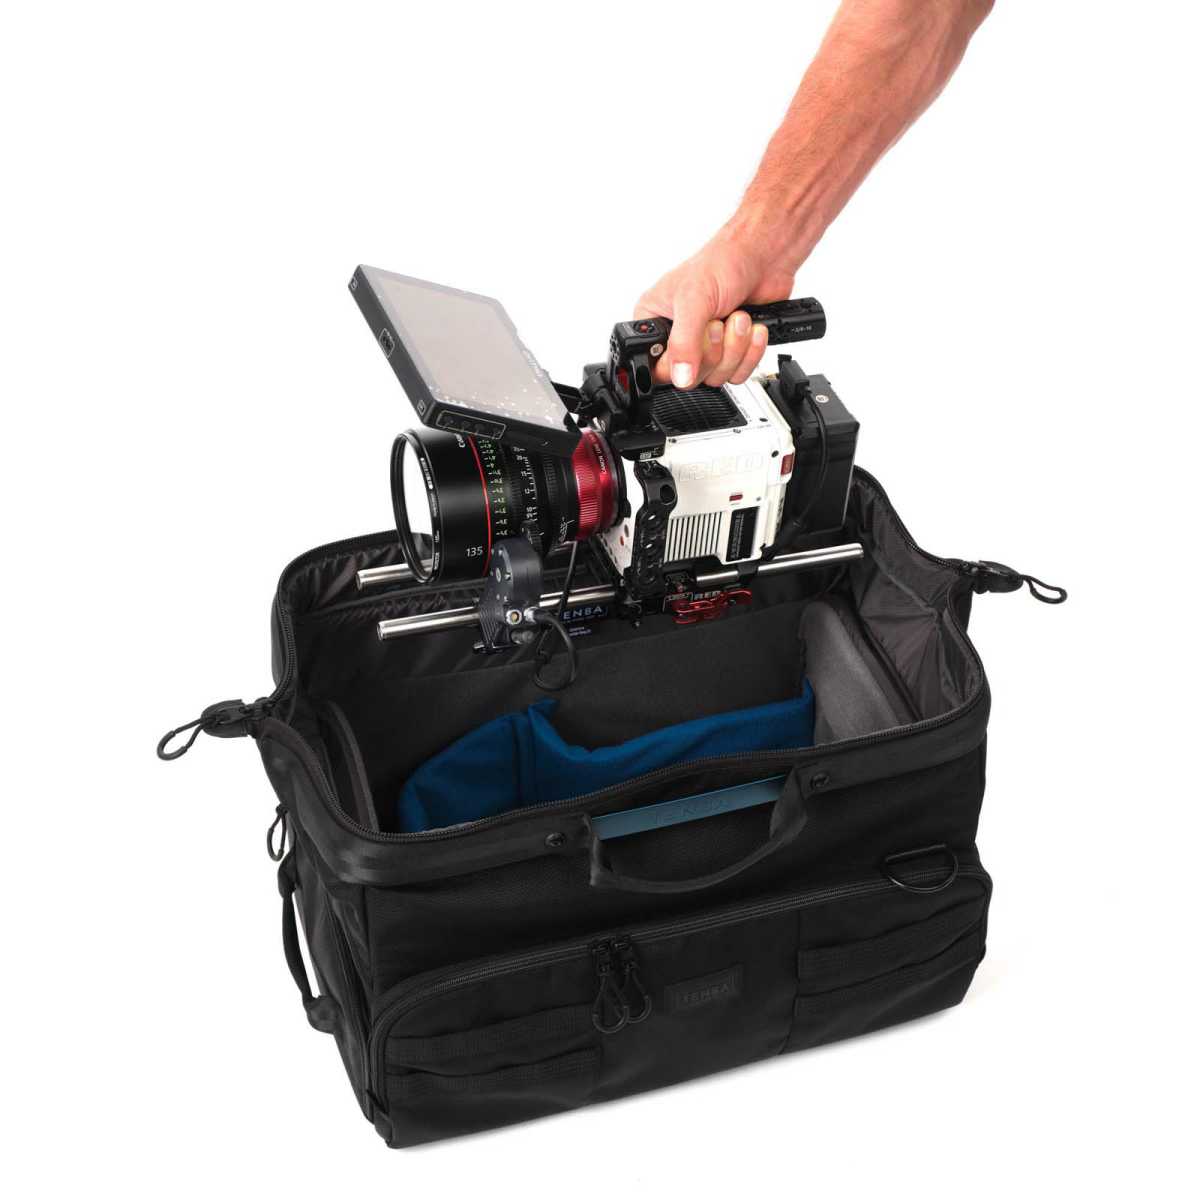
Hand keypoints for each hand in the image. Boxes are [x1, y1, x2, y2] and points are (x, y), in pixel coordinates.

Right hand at [634, 225, 796, 389]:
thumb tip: (680, 376)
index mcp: (655, 323)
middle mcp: (678, 338)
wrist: (762, 256)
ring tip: (738, 317)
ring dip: (735, 348)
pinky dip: (750, 353)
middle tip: (718, 322)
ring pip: (716, 377)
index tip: (695, 341)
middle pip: (690, 378)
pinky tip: (752, 328)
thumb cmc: (722, 263)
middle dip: (713, 351)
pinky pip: (738, 375)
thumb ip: (683, 341)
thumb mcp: (693, 300)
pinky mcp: (730, 352)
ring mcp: (705, 347)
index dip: (679, 361)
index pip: (657, 368)